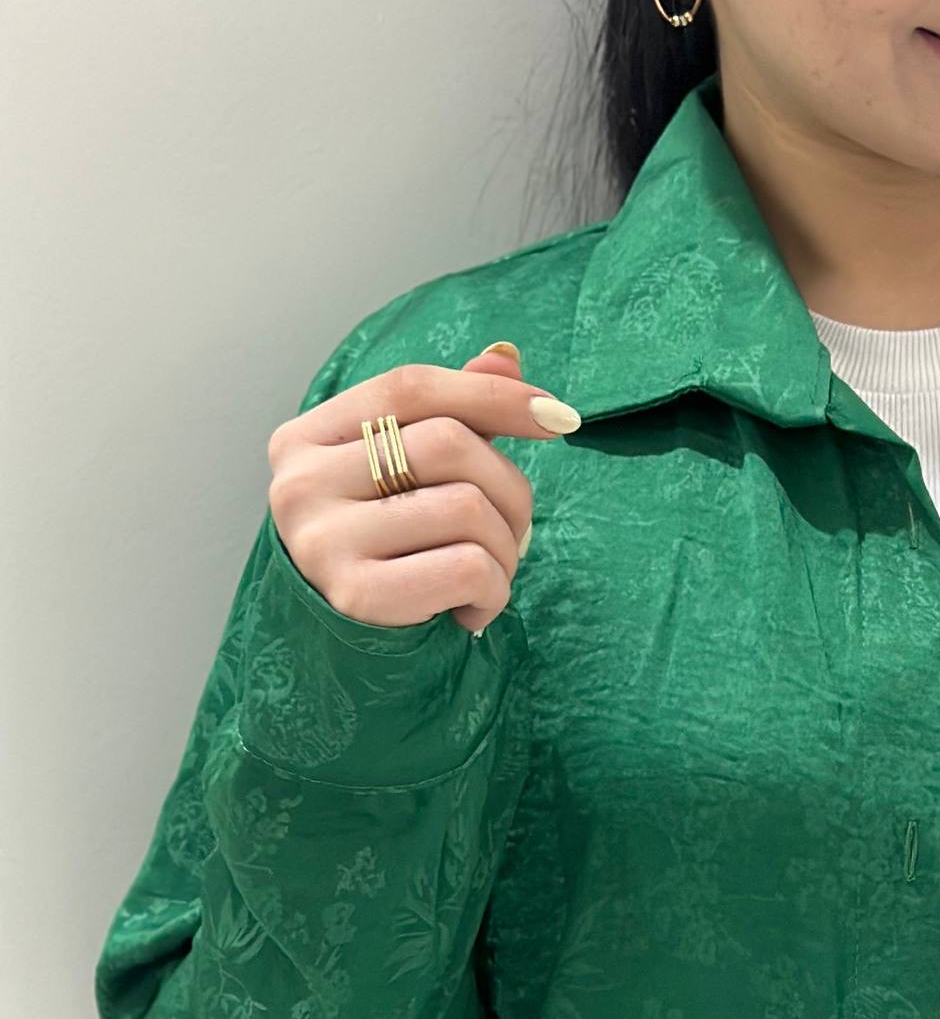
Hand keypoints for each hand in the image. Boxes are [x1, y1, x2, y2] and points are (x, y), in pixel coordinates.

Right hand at [266, 338, 576, 635]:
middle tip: (513, 534)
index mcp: (307, 438)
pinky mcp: (355, 597)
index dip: (492, 395)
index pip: (411, 388)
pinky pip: (468, 568)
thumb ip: (450, 417)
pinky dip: (493, 594)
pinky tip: (470, 613)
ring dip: (506, 551)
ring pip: (468, 508)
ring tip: (486, 578)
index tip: (559, 417)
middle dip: (511, 491)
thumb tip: (506, 357)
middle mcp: (301, 483)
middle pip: (450, 444)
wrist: (345, 661)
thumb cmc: (387, 558)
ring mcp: (322, 540)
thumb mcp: (408, 482)